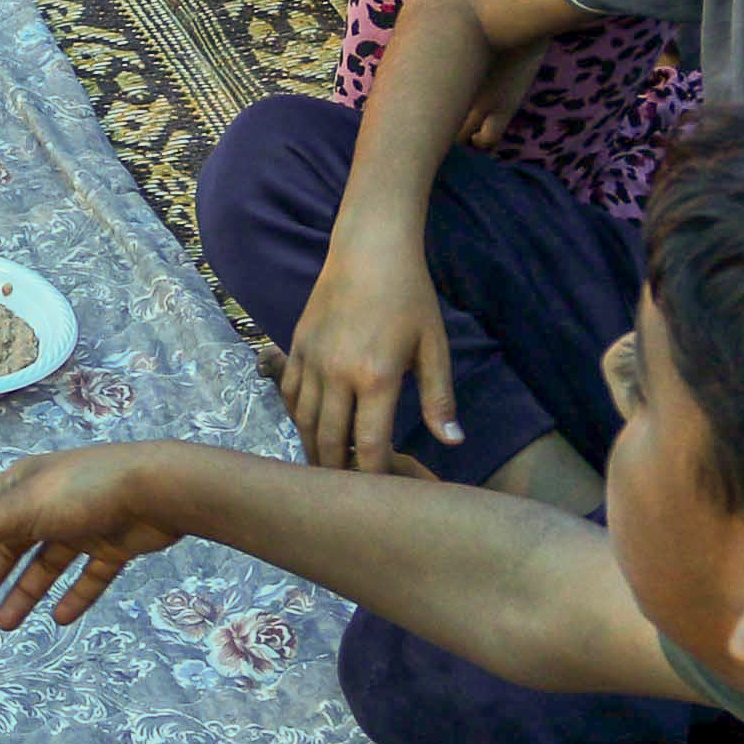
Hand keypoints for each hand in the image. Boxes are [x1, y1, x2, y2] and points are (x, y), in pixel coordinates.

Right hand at [0, 445, 198, 630]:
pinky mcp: (114, 542)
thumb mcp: (23, 508)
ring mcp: (83, 523)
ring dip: (24, 593)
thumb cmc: (83, 492)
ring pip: (46, 564)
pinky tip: (60, 619)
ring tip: (5, 625)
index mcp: (24, 485)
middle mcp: (50, 502)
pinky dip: (74, 595)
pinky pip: (89, 574)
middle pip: (10, 545)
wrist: (157, 489)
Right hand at [282, 237, 460, 474]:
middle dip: (339, 475)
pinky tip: (311, 429)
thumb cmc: (410, 296)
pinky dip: (299, 419)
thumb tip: (453, 442)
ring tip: (328, 470)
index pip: (371, 446)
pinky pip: (290, 396)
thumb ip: (439, 398)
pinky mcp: (296, 348)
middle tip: (348, 495)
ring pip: (305, 424)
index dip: (376, 476)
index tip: (382, 493)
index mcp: (376, 378)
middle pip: (330, 443)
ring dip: (315, 452)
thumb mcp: (434, 346)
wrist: (370, 249)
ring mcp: (311, 361)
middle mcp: (337, 375)